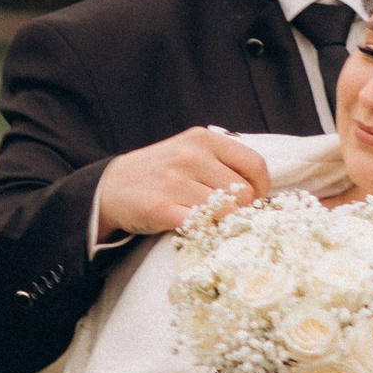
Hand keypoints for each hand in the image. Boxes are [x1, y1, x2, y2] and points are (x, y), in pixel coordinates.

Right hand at [96, 125, 273, 240]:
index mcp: (203, 139)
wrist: (111, 187)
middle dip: (241, 210)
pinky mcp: (161, 208)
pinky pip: (201, 226)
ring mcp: (175, 182)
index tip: (251, 200)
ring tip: (212, 224)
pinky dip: (206, 233)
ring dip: (223, 224)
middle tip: (228, 217)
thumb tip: (260, 191)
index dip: (260, 188)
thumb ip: (222, 163)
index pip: (254, 165)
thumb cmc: (160, 173)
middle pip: (242, 193)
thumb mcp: (190, 152)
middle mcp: (191, 156)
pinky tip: (199, 232)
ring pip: (225, 212)